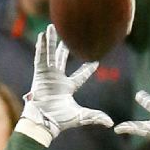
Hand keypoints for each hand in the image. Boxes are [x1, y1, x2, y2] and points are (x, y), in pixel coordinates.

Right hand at [22, 24, 113, 138]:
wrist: (44, 121)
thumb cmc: (61, 120)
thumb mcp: (81, 116)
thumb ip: (95, 117)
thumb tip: (111, 123)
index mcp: (68, 88)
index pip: (81, 76)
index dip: (88, 69)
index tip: (96, 60)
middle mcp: (58, 79)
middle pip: (62, 59)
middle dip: (65, 48)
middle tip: (69, 35)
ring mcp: (48, 75)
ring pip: (50, 54)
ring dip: (51, 41)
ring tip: (52, 27)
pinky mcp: (39, 74)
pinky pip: (41, 57)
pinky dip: (41, 46)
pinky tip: (43, 35)